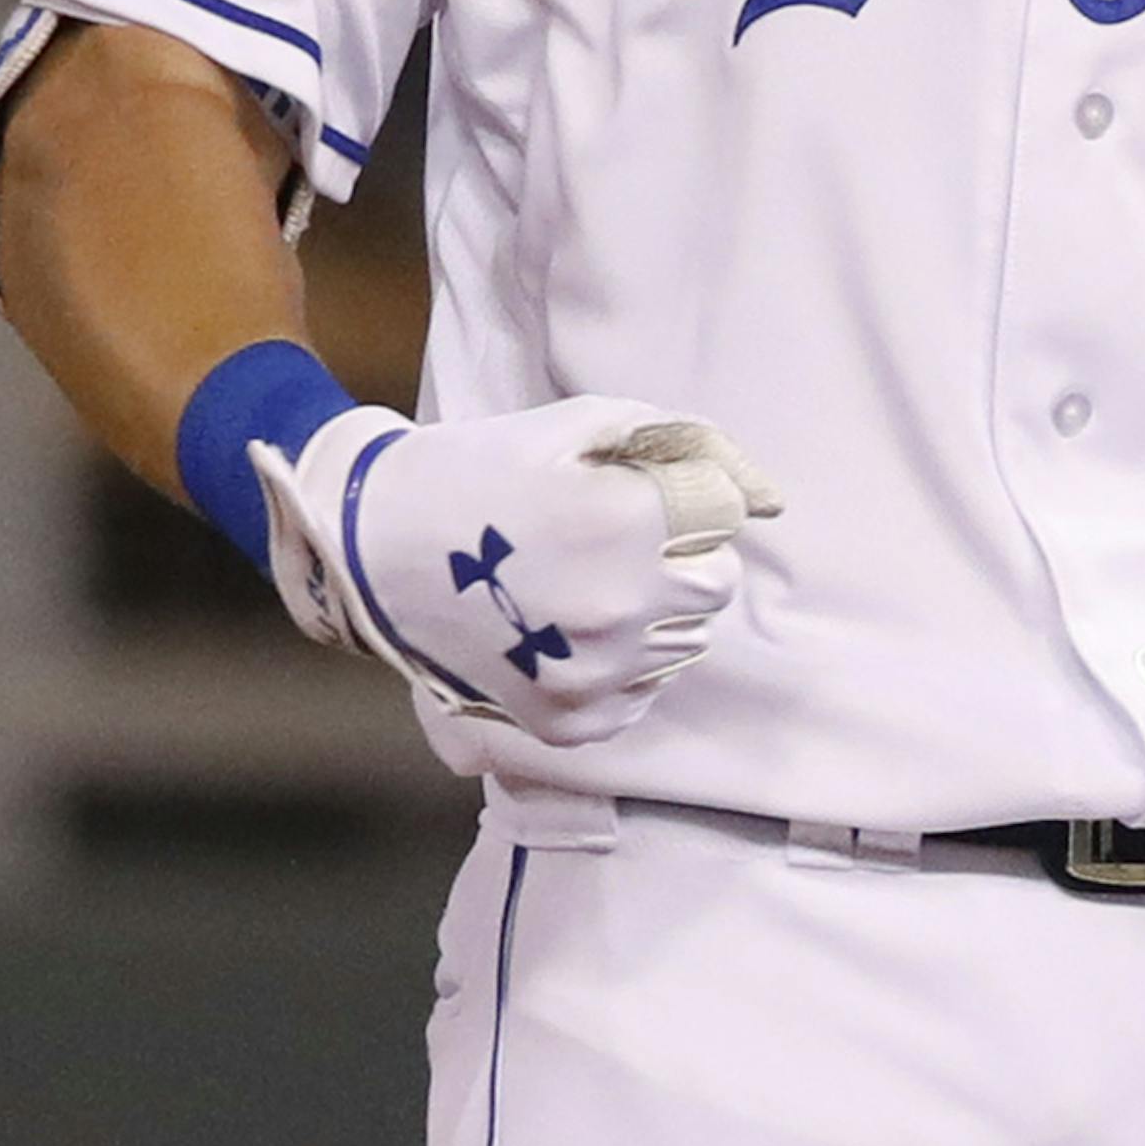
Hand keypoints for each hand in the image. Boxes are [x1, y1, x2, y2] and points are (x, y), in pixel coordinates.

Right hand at [252, 397, 780, 747]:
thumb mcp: (584, 424)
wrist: (374, 551)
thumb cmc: (486, 470)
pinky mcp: (571, 721)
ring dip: (654, 610)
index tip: (630, 495)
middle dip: (682, 557)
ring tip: (581, 584)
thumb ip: (690, 445)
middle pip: (718, 585)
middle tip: (613, 542)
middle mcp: (619, 606)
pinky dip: (621, 663)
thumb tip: (770, 499)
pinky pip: (643, 691)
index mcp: (623, 522)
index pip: (724, 514)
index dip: (683, 497)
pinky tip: (563, 629)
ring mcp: (595, 672)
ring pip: (686, 640)